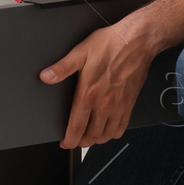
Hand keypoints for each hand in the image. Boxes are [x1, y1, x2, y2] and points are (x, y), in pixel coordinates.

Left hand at [41, 22, 156, 148]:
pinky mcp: (130, 103)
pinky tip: (108, 130)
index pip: (77, 126)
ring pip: (107, 135)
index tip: (65, 143)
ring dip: (97, 140)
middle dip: (81, 142)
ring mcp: (119, 106)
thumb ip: (62, 68)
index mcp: (89, 93)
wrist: (137, 41)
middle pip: (92, 135)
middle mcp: (105, 104)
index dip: (69, 140)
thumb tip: (46, 77)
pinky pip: (122, 127)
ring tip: (89, 137)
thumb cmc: (111, 44)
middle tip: (75, 140)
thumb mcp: (81, 52)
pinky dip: (113, 133)